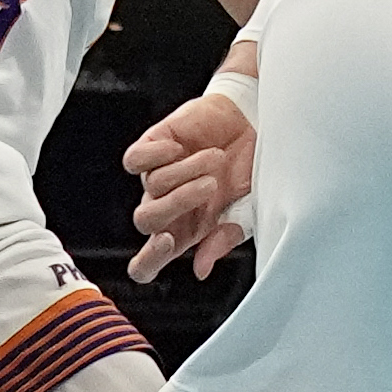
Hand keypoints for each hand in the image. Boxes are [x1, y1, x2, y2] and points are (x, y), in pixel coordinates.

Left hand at [125, 92, 258, 282]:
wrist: (257, 123)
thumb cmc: (253, 169)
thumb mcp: (250, 211)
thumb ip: (225, 239)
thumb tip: (199, 269)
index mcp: (187, 230)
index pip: (147, 262)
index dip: (148, 262)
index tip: (171, 242)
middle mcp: (167, 205)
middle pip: (145, 221)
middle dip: (176, 204)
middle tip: (210, 186)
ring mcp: (158, 174)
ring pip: (151, 186)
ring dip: (186, 172)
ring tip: (216, 158)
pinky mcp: (153, 146)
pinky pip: (134, 160)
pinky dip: (155, 156)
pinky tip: (180, 149)